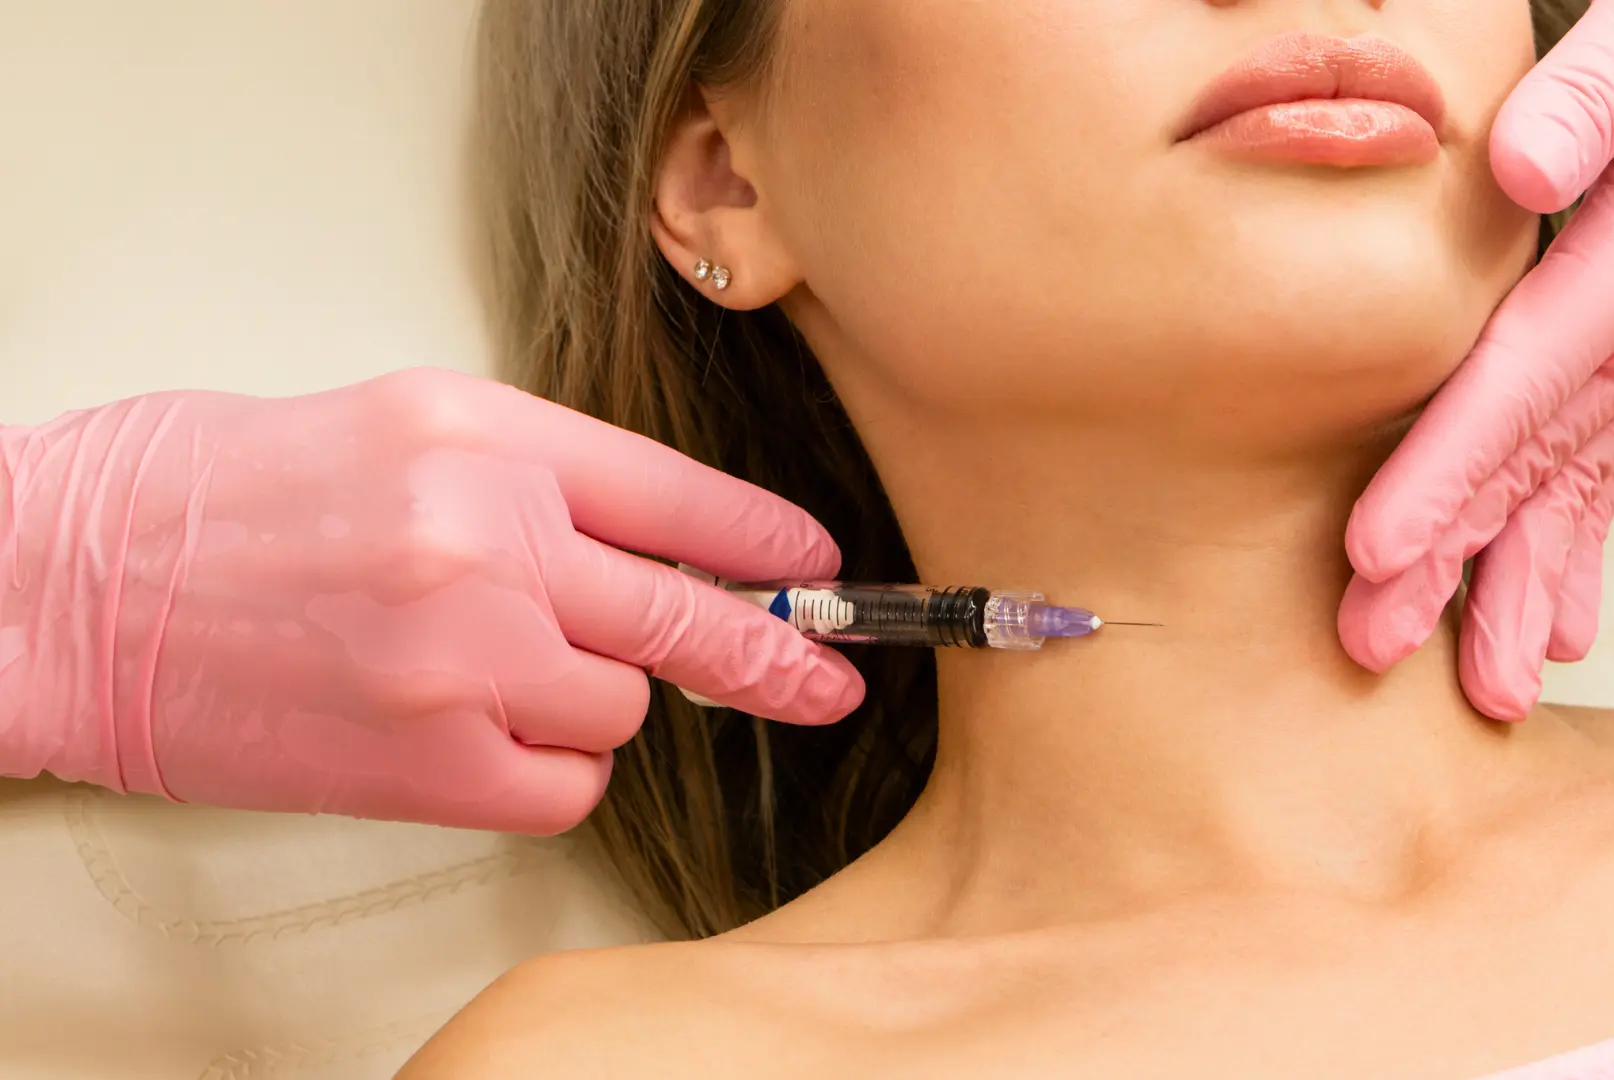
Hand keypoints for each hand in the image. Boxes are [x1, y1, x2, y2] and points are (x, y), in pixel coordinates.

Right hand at [0, 368, 861, 833]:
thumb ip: (534, 481)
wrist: (67, 584)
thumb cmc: (214, 496)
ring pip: (619, 709)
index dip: (766, 541)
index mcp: (483, 434)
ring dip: (580, 702)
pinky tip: (466, 735)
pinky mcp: (426, 761)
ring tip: (476, 669)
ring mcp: (463, 654)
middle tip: (830, 679)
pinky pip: (562, 786)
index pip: (679, 493)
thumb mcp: (398, 428)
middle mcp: (489, 538)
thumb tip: (653, 551)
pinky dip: (540, 771)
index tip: (817, 569)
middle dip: (774, 654)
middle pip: (687, 615)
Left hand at [1339, 0, 1613, 717]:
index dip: (1449, 467)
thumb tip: (1518, 160)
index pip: (1524, 380)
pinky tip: (1558, 623)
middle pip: (1535, 460)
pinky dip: (1575, 543)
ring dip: (1518, 581)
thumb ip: (1595, 90)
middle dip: (1456, 560)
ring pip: (1572, 483)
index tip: (1377, 548)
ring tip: (1486, 684)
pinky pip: (1603, 463)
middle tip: (1375, 643)